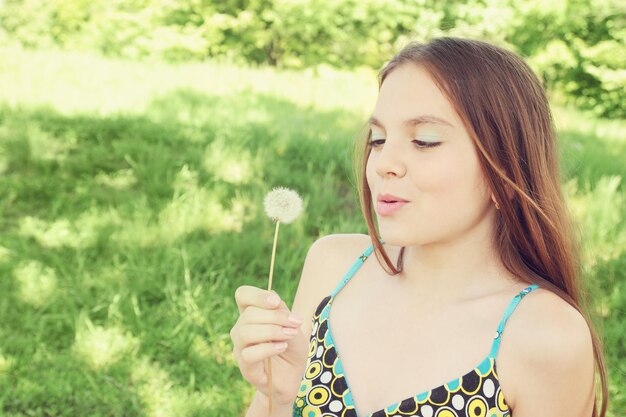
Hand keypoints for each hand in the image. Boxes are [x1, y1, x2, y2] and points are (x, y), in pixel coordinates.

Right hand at [230, 285, 308, 406]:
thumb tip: (274, 303)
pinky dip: (268, 348)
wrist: (293, 376)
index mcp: (252, 315)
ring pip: (245, 332)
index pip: (242, 295)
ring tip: (289, 335)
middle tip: (296, 322)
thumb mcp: (294, 327)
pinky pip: (248, 354)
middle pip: (248, 314)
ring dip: (271, 330)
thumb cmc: (291, 349)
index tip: (276, 302)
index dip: (256, 295)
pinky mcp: (245, 367)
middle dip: (275, 316)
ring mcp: (241, 348)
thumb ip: (283, 313)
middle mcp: (242, 329)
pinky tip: (282, 347)